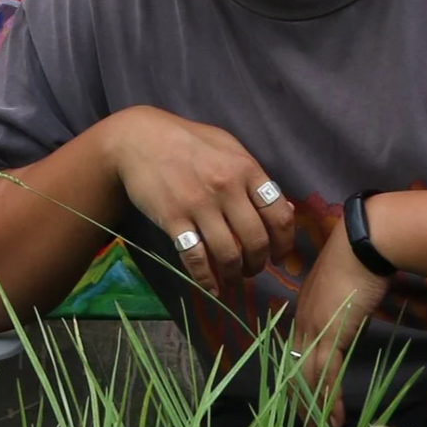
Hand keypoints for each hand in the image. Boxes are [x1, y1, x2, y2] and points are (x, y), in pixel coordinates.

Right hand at [100, 105, 296, 291]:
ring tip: (233, 277)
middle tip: (252, 269)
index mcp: (246, 169)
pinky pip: (196, 258)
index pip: (279, 215)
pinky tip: (211, 287)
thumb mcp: (228, 148)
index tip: (278, 255)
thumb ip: (255, 178)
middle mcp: (226, 188)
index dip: (283, 243)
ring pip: (229, 255)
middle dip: (258, 264)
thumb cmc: (188, 141)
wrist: (139, 139)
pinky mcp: (174, 219)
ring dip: (235, 274)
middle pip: (256, 241)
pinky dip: (206, 279)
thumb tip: (286, 210)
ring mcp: (199, 205)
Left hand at [288, 225, 390, 426]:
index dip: (296, 379)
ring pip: (308, 376)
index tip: (300, 400)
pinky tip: (333, 418)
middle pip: (295, 369)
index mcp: (304, 311)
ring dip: (314, 407)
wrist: (363, 244)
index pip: (295, 352)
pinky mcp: (332, 333)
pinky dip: (329, 398)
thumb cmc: (358, 261)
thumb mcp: (343, 289)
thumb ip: (339, 306)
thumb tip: (347, 316)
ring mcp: (314, 328)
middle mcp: (303, 321)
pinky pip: (327, 373)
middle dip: (299, 401)